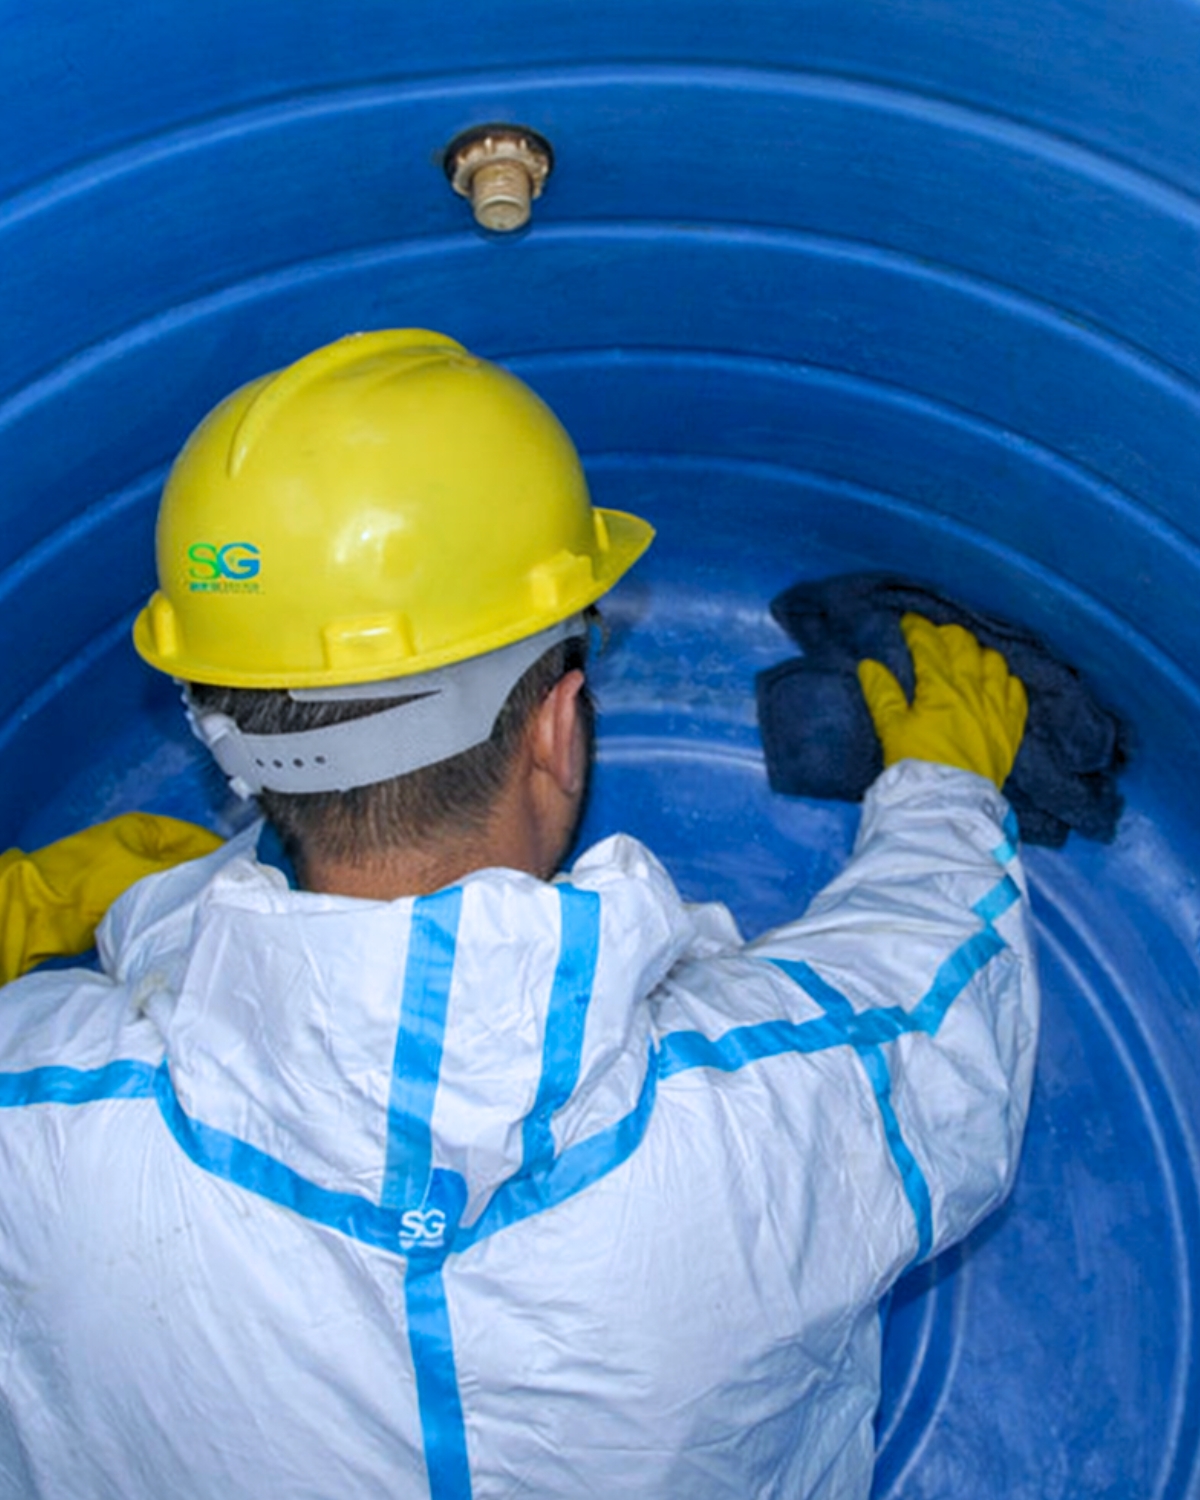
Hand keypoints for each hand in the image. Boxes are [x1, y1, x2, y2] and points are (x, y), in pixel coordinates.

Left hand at [0, 813, 222, 983]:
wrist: (43, 914)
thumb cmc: (90, 884)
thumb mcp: (149, 873)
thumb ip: (190, 872)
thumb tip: (228, 872)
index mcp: (147, 829)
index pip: (200, 838)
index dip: (224, 856)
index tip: (248, 874)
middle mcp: (140, 847)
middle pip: (188, 863)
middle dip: (208, 879)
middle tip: (233, 897)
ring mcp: (130, 873)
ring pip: (175, 884)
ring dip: (189, 898)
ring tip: (213, 911)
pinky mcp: (122, 899)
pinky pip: (159, 903)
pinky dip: (171, 911)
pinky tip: (185, 923)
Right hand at [856, 613, 1027, 787]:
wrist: (949, 803)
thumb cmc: (916, 766)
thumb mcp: (891, 730)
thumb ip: (882, 694)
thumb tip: (868, 665)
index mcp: (939, 688)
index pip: (929, 645)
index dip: (917, 629)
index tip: (908, 623)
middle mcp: (972, 690)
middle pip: (965, 646)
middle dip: (948, 635)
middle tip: (935, 639)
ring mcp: (996, 708)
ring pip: (995, 662)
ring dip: (979, 654)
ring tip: (968, 658)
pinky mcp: (1011, 728)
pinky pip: (1016, 692)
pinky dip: (1006, 681)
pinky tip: (997, 683)